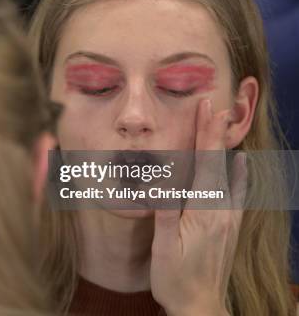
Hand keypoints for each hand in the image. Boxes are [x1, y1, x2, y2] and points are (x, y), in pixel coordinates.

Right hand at [150, 98, 247, 315]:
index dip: (206, 136)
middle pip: (220, 164)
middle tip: (214, 107)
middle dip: (215, 134)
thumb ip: (166, 214)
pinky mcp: (229, 227)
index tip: (207, 111)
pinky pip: (237, 193)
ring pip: (230, 175)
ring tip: (225, 126)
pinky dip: (239, 174)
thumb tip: (162, 182)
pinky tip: (241, 164)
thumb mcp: (162, 249)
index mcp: (203, 213)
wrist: (200, 307)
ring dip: (226, 149)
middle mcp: (221, 211)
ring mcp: (228, 219)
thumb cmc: (175, 279)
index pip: (206, 165)